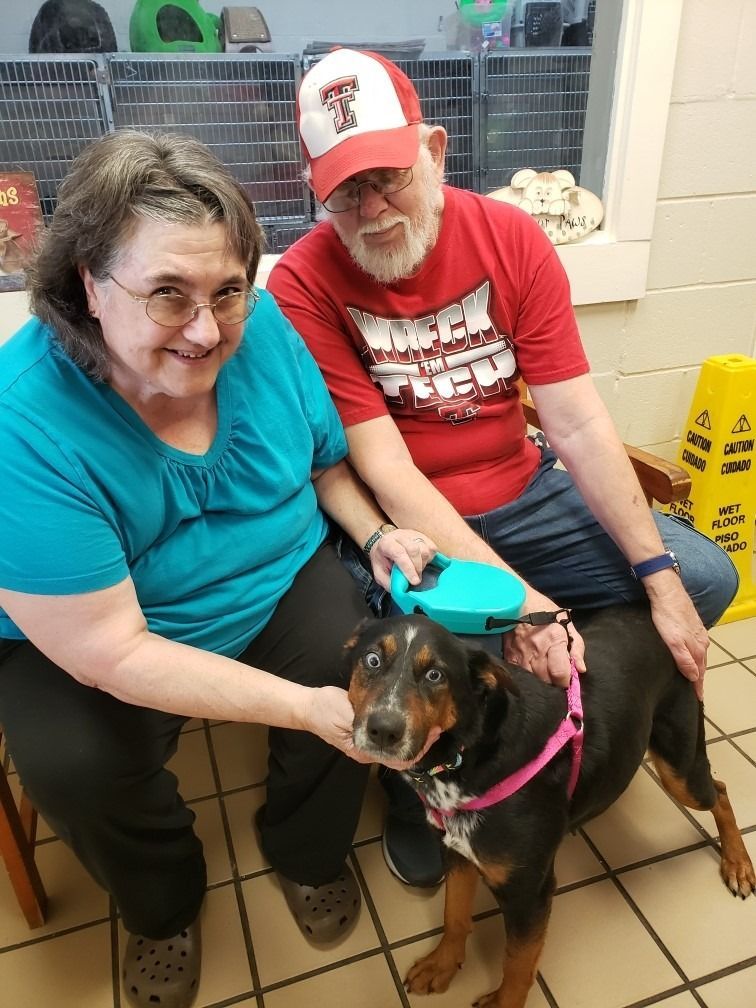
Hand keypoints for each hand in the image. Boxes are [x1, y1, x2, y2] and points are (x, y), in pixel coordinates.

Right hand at [302, 686, 442, 767]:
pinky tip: (413, 720)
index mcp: (364, 751)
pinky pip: (392, 740)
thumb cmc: (325, 710)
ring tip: (430, 721)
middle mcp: (369, 753)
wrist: (309, 708)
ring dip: (415, 737)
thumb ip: (362, 721)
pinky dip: (405, 732)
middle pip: (402, 756)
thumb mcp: (344, 713)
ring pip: (398, 748)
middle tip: (437, 725)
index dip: (418, 749)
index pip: (398, 760)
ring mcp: (369, 745)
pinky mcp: (369, 735)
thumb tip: (386, 726)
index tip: (432, 731)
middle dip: (421, 742)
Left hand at [368, 528, 438, 590]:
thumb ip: (387, 581)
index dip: (408, 568)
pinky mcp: (423, 536)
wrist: (384, 542)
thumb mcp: (378, 572)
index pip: (399, 553)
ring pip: (425, 549)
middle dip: (417, 568)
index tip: (414, 582)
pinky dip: (430, 559)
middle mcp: (400, 536)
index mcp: (387, 543)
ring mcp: (413, 534)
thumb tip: (400, 591)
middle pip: (414, 550)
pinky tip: (422, 563)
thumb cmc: (382, 558)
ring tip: (417, 570)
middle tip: (416, 579)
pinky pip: (432, 548)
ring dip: (423, 564)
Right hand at [504, 588, 585, 686]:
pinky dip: (527, 673)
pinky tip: (530, 663)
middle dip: (554, 679)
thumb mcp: (566, 624)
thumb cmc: (545, 611)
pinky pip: (520, 674)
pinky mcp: (509, 657)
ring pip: (533, 680)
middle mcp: (536, 651)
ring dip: (541, 677)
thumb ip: (577, 648)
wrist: (516, 601)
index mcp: (554, 641)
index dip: (566, 680)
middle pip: (547, 681)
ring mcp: (520, 655)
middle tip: (555, 669)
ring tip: (543, 665)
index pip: (560, 674)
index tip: (568, 678)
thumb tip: (580, 669)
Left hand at [644, 575, 708, 699]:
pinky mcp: (692, 624)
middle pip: (701, 664)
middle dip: (699, 678)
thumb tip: (694, 677)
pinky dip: (695, 654)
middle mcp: (700, 640)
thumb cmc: (667, 615)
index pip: (699, 672)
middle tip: (695, 690)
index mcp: (697, 646)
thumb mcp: (673, 640)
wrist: (666, 591)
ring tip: (693, 676)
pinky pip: (696, 644)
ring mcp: (697, 632)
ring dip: (697, 666)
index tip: (698, 698)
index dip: (698, 686)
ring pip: (700, 654)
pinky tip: (689, 654)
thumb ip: (684, 659)